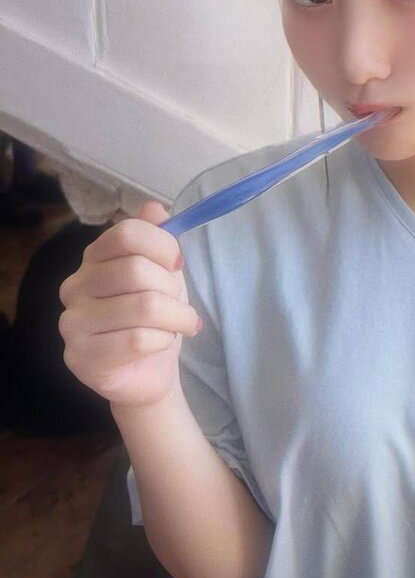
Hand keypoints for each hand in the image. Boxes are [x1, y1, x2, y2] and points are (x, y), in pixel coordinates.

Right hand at [58, 201, 200, 408]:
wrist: (149, 371)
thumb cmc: (155, 318)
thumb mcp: (163, 272)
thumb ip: (157, 237)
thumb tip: (154, 207)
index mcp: (93, 259)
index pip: (127, 233)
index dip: (163, 246)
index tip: (177, 265)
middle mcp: (75, 287)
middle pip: (136, 270)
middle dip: (172, 288)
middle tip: (177, 305)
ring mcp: (72, 324)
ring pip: (144, 306)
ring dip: (176, 317)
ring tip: (180, 325)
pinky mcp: (81, 358)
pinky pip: (138, 340)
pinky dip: (163, 340)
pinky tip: (161, 344)